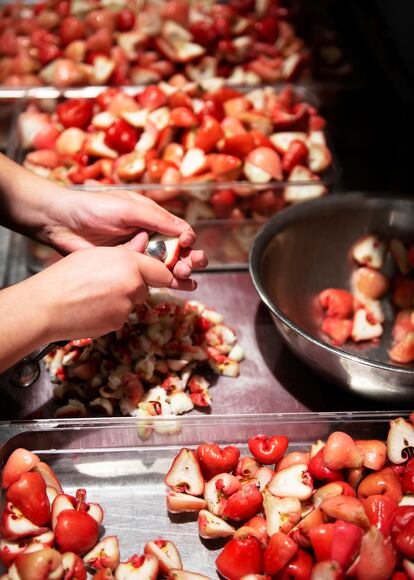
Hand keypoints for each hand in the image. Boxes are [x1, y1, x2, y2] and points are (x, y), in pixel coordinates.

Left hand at [0, 156, 206, 279]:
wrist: (62, 223)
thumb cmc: (94, 208)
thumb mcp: (128, 208)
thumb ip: (156, 219)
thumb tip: (186, 231)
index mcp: (152, 219)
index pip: (179, 231)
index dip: (187, 239)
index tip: (186, 244)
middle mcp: (149, 237)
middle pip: (178, 251)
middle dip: (190, 258)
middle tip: (192, 265)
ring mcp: (138, 254)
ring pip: (167, 266)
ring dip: (180, 272)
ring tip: (186, 277)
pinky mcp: (127, 269)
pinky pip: (149, 276)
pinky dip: (165, 282)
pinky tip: (176, 287)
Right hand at [31, 245, 194, 341]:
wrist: (47, 307)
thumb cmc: (66, 277)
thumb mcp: (95, 255)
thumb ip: (125, 251)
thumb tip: (143, 242)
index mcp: (130, 263)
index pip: (161, 271)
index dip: (162, 273)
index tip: (167, 276)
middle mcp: (133, 285)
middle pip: (145, 286)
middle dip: (133, 285)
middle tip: (108, 282)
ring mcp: (126, 307)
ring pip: (131, 302)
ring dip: (120, 299)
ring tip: (94, 294)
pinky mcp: (118, 323)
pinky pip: (120, 316)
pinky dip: (110, 312)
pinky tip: (91, 307)